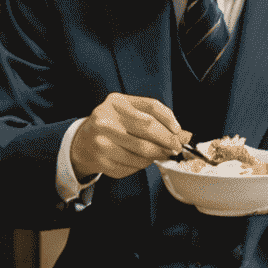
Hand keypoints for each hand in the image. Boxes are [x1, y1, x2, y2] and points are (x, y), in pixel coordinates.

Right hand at [69, 93, 191, 179]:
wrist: (82, 143)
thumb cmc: (112, 126)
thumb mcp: (128, 113)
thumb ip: (155, 119)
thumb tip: (184, 135)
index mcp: (115, 102)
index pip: (150, 107)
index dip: (169, 120)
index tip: (178, 131)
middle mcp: (106, 119)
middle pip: (148, 128)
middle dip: (167, 140)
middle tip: (175, 147)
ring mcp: (102, 141)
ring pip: (142, 151)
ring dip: (156, 155)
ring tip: (159, 154)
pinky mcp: (102, 160)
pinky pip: (132, 165)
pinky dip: (142, 165)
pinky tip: (141, 160)